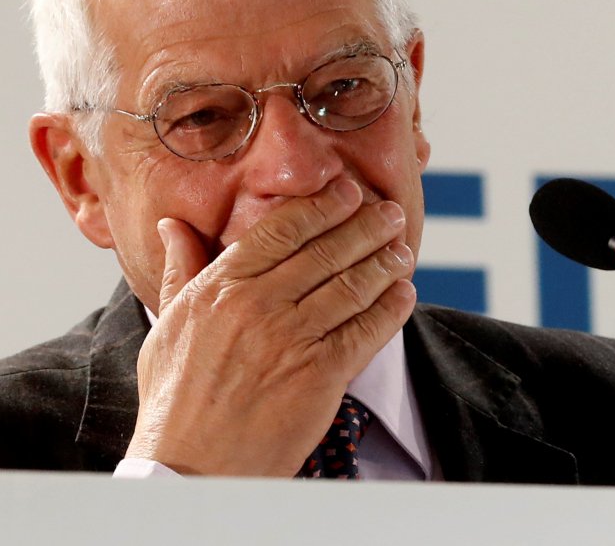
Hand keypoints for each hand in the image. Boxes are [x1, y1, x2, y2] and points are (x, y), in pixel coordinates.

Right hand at [125, 178, 416, 475]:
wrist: (191, 464)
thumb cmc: (176, 395)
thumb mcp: (168, 323)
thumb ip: (179, 268)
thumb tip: (171, 225)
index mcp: (223, 286)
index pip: (282, 230)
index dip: (322, 207)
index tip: (347, 192)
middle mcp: (260, 305)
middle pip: (326, 251)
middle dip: (365, 226)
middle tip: (390, 213)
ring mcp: (292, 339)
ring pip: (351, 286)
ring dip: (385, 263)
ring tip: (403, 250)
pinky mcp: (320, 376)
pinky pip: (365, 332)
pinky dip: (390, 309)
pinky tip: (405, 294)